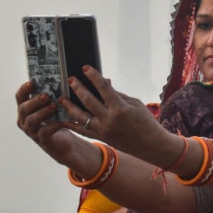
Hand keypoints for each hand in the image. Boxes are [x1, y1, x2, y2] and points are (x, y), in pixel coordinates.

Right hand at [14, 81, 84, 164]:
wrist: (63, 141)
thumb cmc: (56, 118)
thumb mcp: (52, 105)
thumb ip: (51, 95)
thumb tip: (60, 78)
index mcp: (25, 108)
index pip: (20, 97)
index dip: (24, 89)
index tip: (32, 82)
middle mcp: (25, 119)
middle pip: (24, 109)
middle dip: (35, 101)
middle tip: (46, 95)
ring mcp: (32, 131)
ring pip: (32, 121)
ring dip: (43, 112)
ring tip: (54, 106)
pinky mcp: (42, 140)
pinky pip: (44, 132)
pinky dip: (53, 125)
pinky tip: (61, 121)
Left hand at [58, 67, 176, 166]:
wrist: (150, 145)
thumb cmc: (145, 122)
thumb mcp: (135, 104)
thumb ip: (117, 95)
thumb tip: (104, 84)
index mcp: (120, 108)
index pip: (103, 88)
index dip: (94, 76)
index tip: (85, 68)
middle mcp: (109, 119)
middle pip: (88, 100)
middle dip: (78, 88)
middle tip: (70, 79)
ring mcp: (103, 130)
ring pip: (80, 117)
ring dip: (69, 106)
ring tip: (61, 98)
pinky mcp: (100, 138)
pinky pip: (82, 130)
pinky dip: (72, 124)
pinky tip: (64, 118)